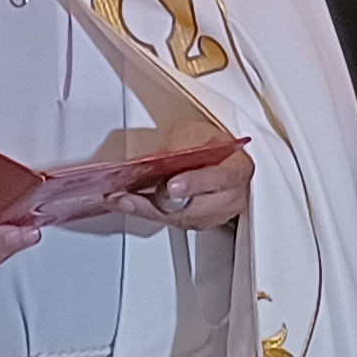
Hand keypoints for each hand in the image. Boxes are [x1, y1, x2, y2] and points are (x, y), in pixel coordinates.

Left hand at [103, 146, 252, 234]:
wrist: (222, 160)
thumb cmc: (214, 146)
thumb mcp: (200, 133)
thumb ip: (185, 144)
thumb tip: (161, 159)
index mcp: (238, 170)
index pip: (220, 179)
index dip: (195, 183)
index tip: (173, 186)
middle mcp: (231, 198)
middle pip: (193, 208)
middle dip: (157, 203)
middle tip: (127, 197)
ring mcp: (216, 216)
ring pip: (179, 219)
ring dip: (146, 210)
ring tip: (118, 200)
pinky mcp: (199, 224)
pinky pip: (173, 222)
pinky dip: (149, 212)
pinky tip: (128, 204)